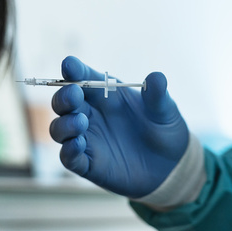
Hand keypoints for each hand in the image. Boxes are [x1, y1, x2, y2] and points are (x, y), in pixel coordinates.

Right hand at [49, 56, 188, 198]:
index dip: (73, 70)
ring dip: (64, 124)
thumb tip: (156, 77)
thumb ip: (157, 95)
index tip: (69, 65)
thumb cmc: (164, 129)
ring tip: (81, 122)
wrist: (172, 165)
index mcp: (105, 94)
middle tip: (74, 95)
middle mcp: (91, 114)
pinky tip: (77, 145)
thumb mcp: (164, 110)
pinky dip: (68, 151)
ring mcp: (87, 139)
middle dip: (64, 97)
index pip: (82, 78)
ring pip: (59, 129)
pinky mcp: (88, 164)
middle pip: (63, 102)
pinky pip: (69, 158)